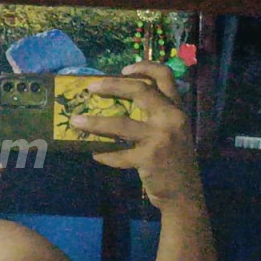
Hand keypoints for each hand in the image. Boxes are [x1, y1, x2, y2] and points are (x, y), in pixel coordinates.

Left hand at [69, 62, 202, 209]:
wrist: (184, 193)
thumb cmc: (174, 160)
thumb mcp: (174, 131)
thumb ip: (156, 115)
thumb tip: (117, 102)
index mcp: (177, 109)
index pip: (166, 77)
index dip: (144, 67)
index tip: (124, 68)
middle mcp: (172, 118)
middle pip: (140, 91)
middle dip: (112, 86)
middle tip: (91, 88)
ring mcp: (161, 138)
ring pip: (121, 124)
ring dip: (94, 123)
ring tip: (75, 121)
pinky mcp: (149, 158)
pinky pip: (119, 154)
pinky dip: (105, 154)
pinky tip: (96, 154)